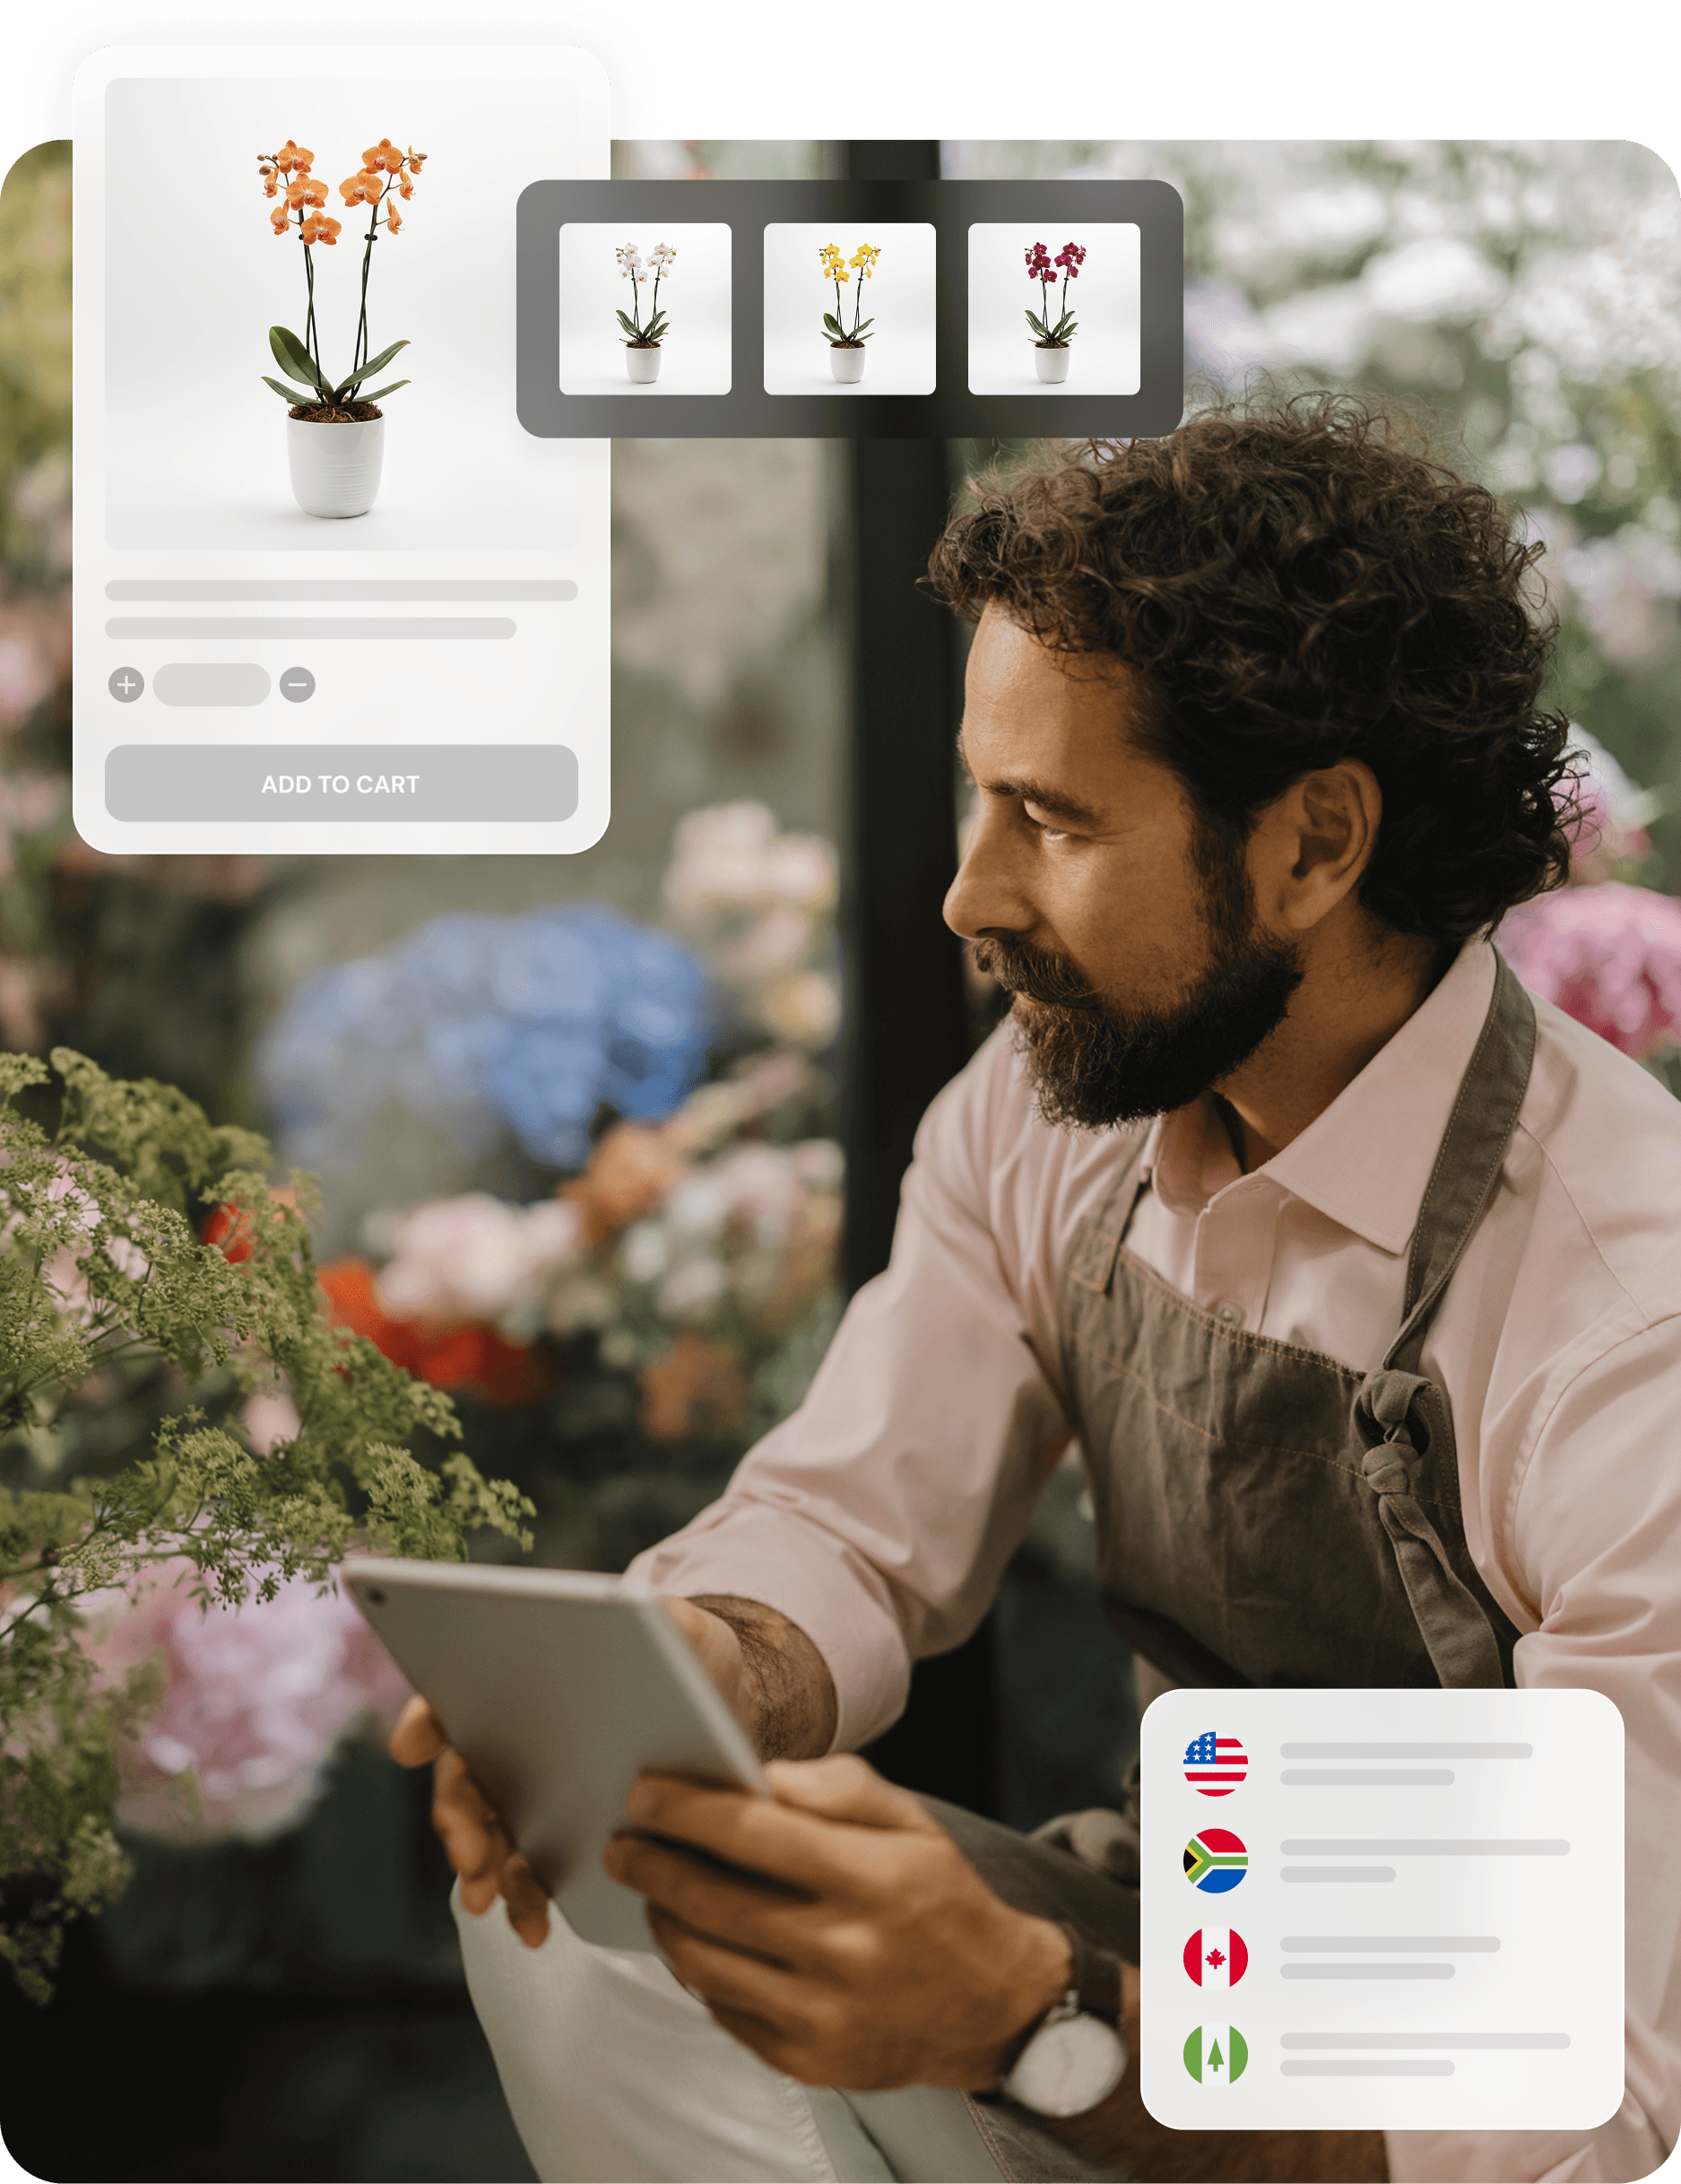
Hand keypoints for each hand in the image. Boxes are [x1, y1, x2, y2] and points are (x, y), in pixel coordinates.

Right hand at [389, 1596, 749, 1949]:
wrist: (726, 1710)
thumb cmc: (690, 1655)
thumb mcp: (685, 1627)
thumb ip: (663, 1618)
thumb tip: (634, 1617)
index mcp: (528, 1676)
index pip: (461, 1690)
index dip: (429, 1716)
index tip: (412, 1744)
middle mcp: (518, 1734)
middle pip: (465, 1776)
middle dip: (456, 1818)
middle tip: (468, 1852)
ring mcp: (536, 1789)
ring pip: (487, 1833)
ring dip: (479, 1871)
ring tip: (489, 1900)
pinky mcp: (565, 1835)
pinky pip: (527, 1871)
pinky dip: (522, 1900)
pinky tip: (534, 1925)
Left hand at [602, 1752, 1072, 2090]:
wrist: (993, 2006)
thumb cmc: (939, 1896)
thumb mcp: (912, 1821)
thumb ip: (840, 1786)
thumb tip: (762, 1773)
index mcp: (873, 1880)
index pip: (756, 1833)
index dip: (688, 1809)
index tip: (643, 1792)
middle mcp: (845, 1952)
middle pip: (714, 1900)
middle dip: (653, 1864)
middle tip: (623, 1841)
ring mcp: (823, 2016)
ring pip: (705, 1962)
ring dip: (664, 1918)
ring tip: (652, 1889)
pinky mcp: (809, 2062)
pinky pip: (725, 2010)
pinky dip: (697, 1971)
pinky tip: (694, 1939)